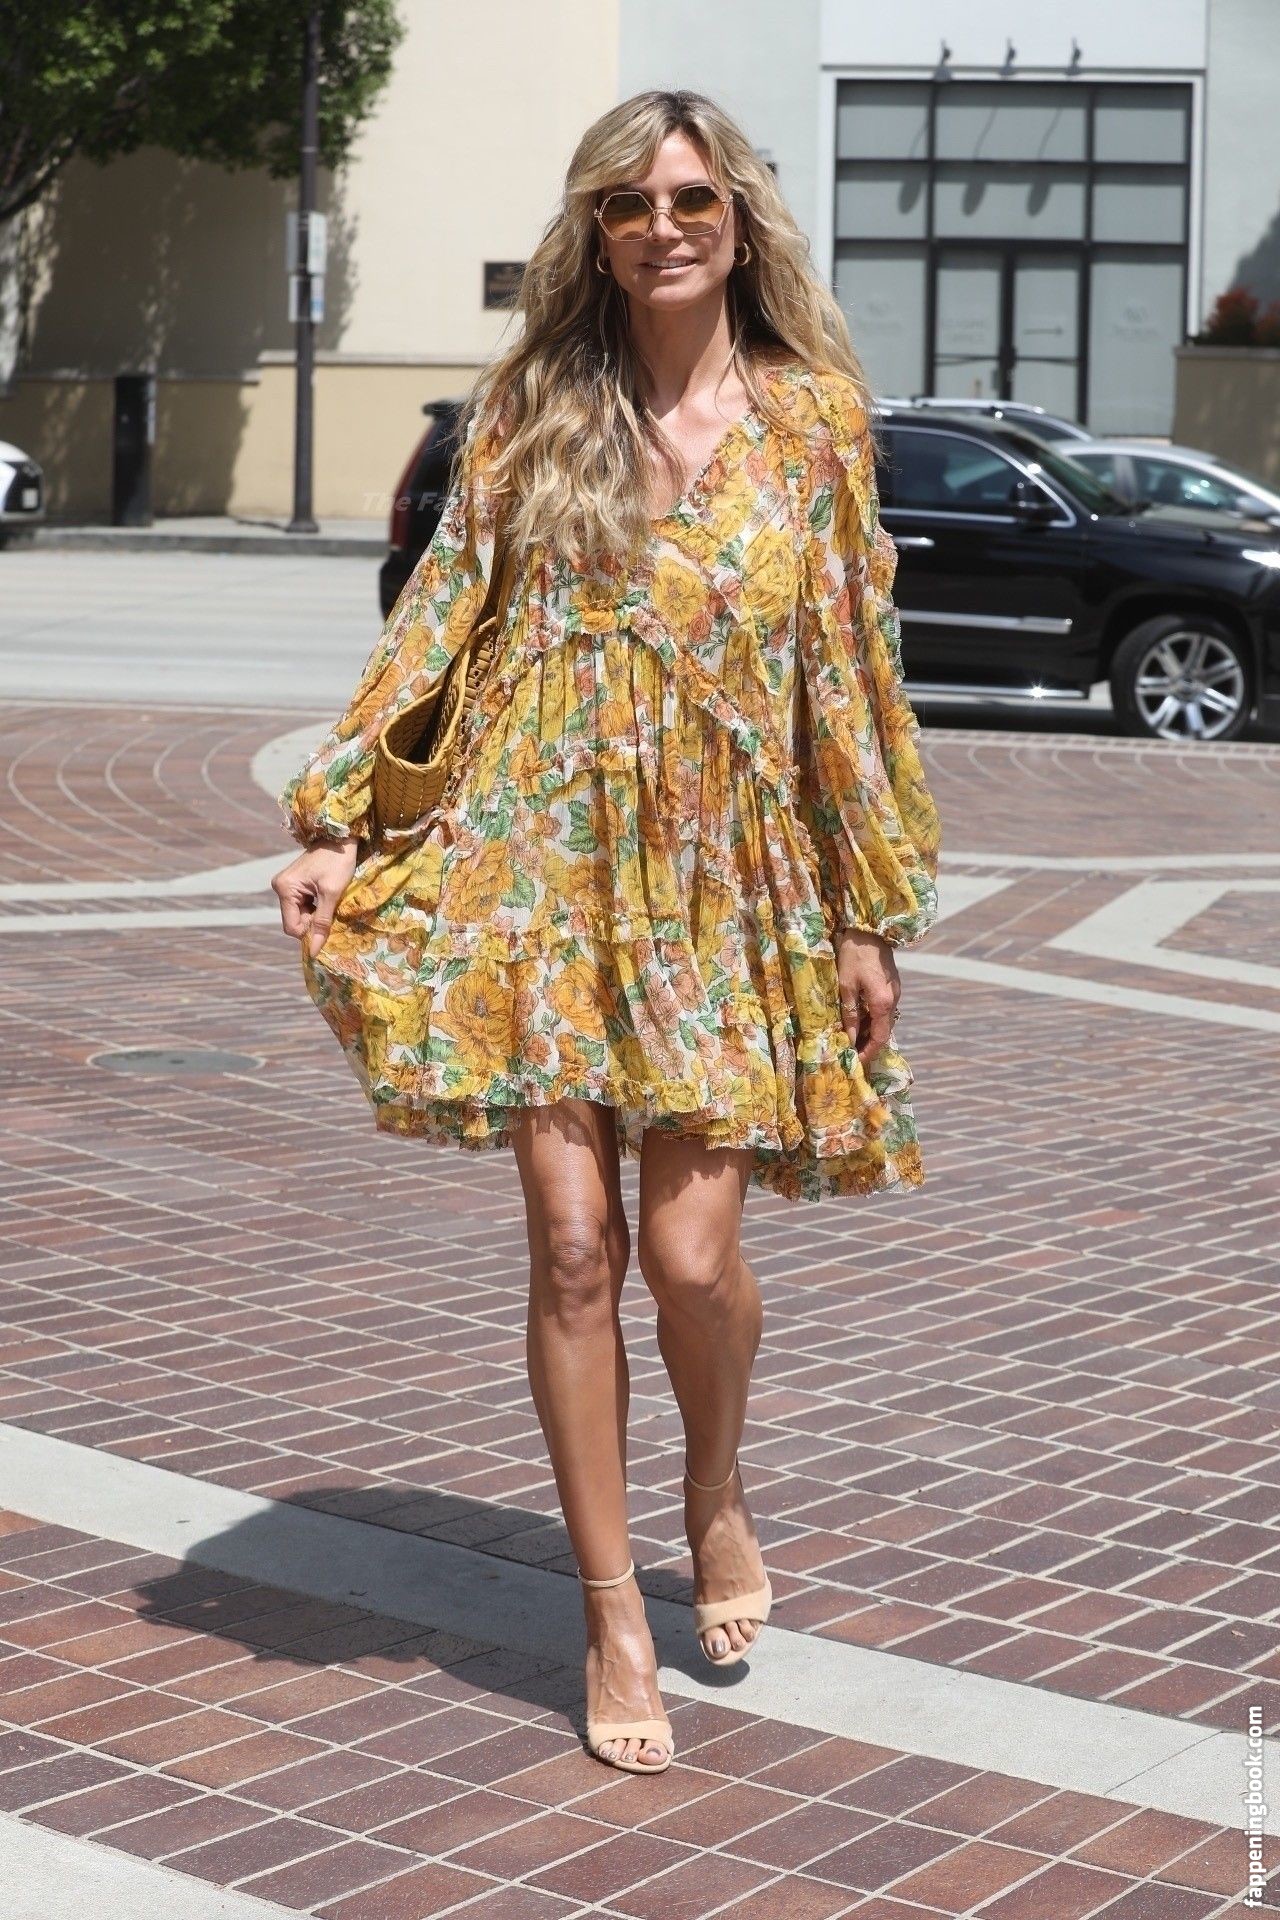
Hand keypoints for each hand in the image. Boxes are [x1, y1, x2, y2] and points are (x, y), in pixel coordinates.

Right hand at [271, 840, 358, 956]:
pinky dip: (316, 907)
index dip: (309, 932)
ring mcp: (286, 885)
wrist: (341, 837)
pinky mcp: (294, 884)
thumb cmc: (338, 861)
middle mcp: (280, 887)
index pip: (291, 927)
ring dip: (316, 914)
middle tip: (332, 911)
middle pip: (295, 921)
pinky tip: (326, 897)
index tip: (327, 926)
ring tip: (331, 901)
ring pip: (300, 914)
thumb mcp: (332, 894)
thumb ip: (322, 923)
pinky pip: (302, 905)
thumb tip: (314, 951)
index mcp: (285, 889)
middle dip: (313, 922)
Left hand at [834, 926, 900, 1066]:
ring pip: (883, 1020)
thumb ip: (849, 1014)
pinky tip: (857, 1020)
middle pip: (883, 1031)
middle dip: (868, 1045)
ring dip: (869, 1031)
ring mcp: (895, 992)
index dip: (868, 1053)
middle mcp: (893, 1000)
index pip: (879, 1038)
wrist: (869, 929)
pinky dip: (871, 1019)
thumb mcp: (846, 986)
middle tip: (851, 1054)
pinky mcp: (892, 985)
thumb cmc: (854, 955)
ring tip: (851, 1040)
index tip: (855, 1062)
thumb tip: (848, 1039)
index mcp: (882, 1003)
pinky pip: (883, 1009)